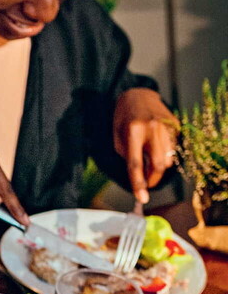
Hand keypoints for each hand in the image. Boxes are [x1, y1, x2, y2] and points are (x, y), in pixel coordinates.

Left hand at [113, 88, 177, 203]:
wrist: (138, 95)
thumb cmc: (123, 119)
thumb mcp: (117, 138)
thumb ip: (128, 157)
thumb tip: (141, 177)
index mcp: (133, 131)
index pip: (136, 164)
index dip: (138, 183)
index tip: (141, 198)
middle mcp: (153, 128)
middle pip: (158, 165)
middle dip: (152, 179)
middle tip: (146, 184)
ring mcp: (167, 126)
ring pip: (168, 159)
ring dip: (158, 167)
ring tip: (148, 161)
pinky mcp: (176, 125)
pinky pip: (173, 149)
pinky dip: (165, 155)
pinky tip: (156, 147)